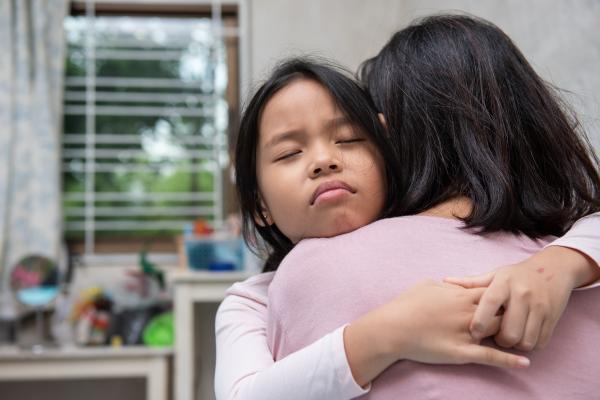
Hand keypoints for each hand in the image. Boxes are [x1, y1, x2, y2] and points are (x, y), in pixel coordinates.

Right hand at [344, 280, 528, 386]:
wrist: (392, 328)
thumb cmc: (406, 304)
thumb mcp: (427, 285)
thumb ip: (448, 285)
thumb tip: (456, 283)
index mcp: (460, 295)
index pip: (493, 291)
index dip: (503, 295)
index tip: (510, 297)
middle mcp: (468, 313)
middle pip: (502, 310)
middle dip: (513, 313)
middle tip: (521, 316)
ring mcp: (466, 334)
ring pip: (499, 332)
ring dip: (513, 334)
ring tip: (527, 337)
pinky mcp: (462, 353)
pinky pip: (490, 357)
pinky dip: (509, 360)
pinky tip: (525, 363)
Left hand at [444, 246, 598, 350]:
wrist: (554, 268)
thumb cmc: (516, 275)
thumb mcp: (495, 274)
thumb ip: (472, 282)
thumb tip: (445, 281)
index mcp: (504, 283)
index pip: (489, 304)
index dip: (480, 321)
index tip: (473, 332)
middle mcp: (523, 295)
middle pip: (509, 331)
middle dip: (500, 340)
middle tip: (495, 337)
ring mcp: (540, 307)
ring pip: (525, 340)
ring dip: (515, 344)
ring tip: (510, 337)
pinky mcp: (553, 318)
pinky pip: (540, 342)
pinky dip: (530, 344)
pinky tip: (524, 336)